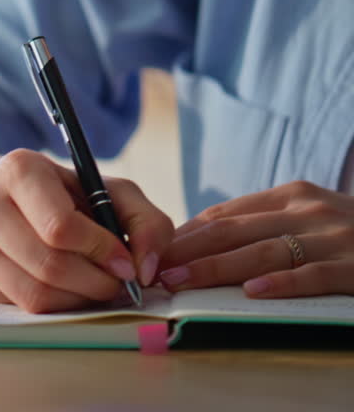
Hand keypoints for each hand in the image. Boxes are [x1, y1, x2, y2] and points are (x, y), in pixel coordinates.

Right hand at [0, 149, 173, 312]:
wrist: (6, 202)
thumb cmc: (65, 196)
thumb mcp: (109, 192)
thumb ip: (145, 221)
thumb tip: (145, 270)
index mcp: (17, 169)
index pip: (59, 226)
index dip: (101, 250)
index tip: (126, 262)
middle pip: (49, 264)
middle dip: (96, 282)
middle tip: (117, 282)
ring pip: (35, 293)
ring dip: (79, 298)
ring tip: (96, 285)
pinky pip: (23, 306)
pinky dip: (58, 305)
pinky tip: (69, 288)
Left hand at [159, 180, 353, 297]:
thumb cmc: (350, 232)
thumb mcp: (306, 215)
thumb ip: (260, 222)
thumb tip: (197, 235)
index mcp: (292, 195)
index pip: (226, 214)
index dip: (186, 234)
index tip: (153, 251)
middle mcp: (310, 210)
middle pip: (235, 231)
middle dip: (189, 252)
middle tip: (156, 269)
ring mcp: (335, 238)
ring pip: (264, 252)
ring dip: (217, 268)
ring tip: (182, 282)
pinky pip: (314, 275)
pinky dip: (281, 283)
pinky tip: (252, 292)